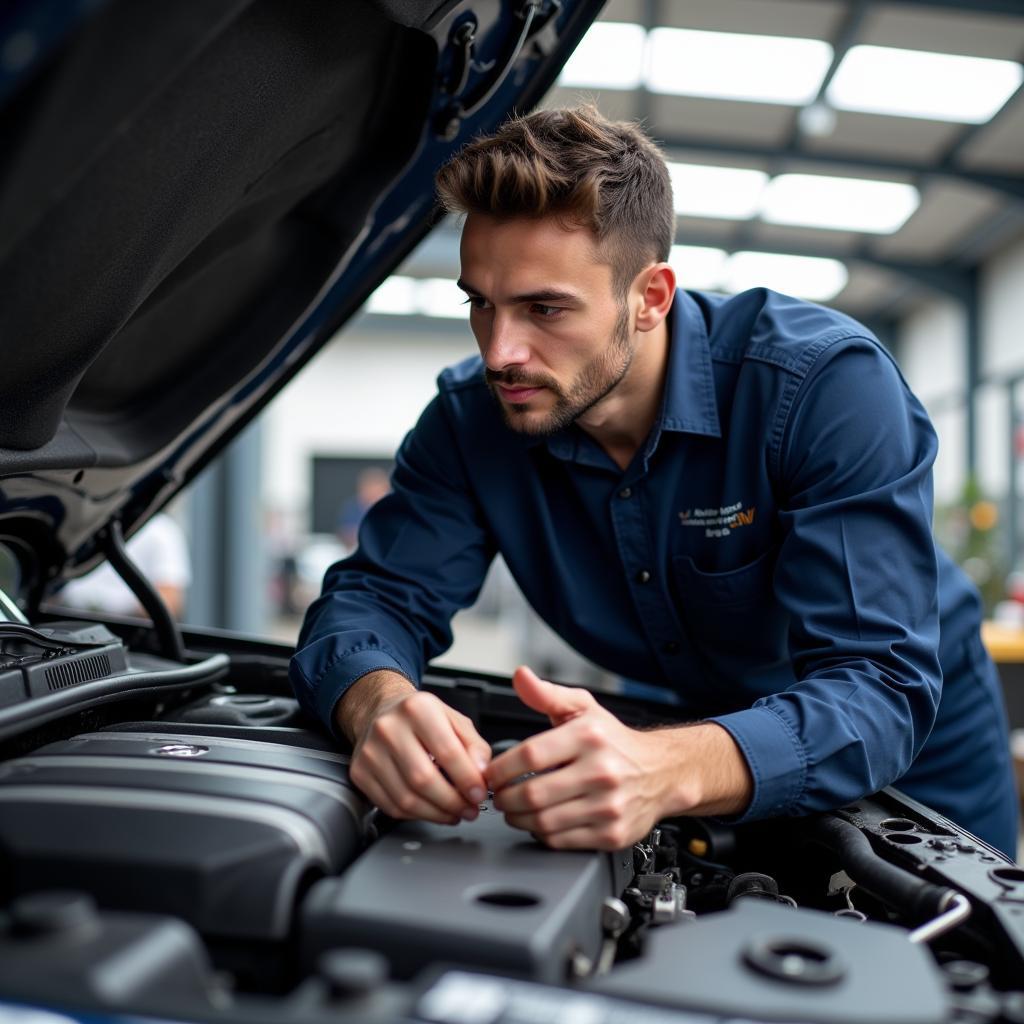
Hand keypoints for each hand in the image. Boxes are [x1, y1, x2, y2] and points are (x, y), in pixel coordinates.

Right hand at [340, 671, 491, 825]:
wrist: (382, 710)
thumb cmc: (422, 718)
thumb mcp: (455, 720)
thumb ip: (475, 746)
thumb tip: (482, 774)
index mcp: (417, 708)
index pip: (448, 751)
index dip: (467, 779)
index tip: (479, 794)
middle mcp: (388, 727)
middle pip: (424, 779)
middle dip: (452, 802)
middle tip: (469, 809)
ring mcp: (370, 751)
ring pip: (406, 798)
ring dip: (436, 813)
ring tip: (454, 813)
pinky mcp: (359, 772)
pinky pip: (391, 806)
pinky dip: (416, 815)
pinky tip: (431, 810)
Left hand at [486, 666, 751, 849]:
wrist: (662, 772)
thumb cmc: (616, 741)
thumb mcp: (584, 708)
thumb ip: (547, 694)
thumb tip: (521, 677)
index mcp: (589, 737)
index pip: (530, 755)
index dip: (502, 768)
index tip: (492, 773)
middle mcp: (600, 772)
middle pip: (533, 794)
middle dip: (505, 798)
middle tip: (499, 795)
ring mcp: (607, 806)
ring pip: (544, 822)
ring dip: (518, 819)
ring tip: (514, 809)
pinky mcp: (612, 834)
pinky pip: (562, 841)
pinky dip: (542, 834)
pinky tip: (539, 822)